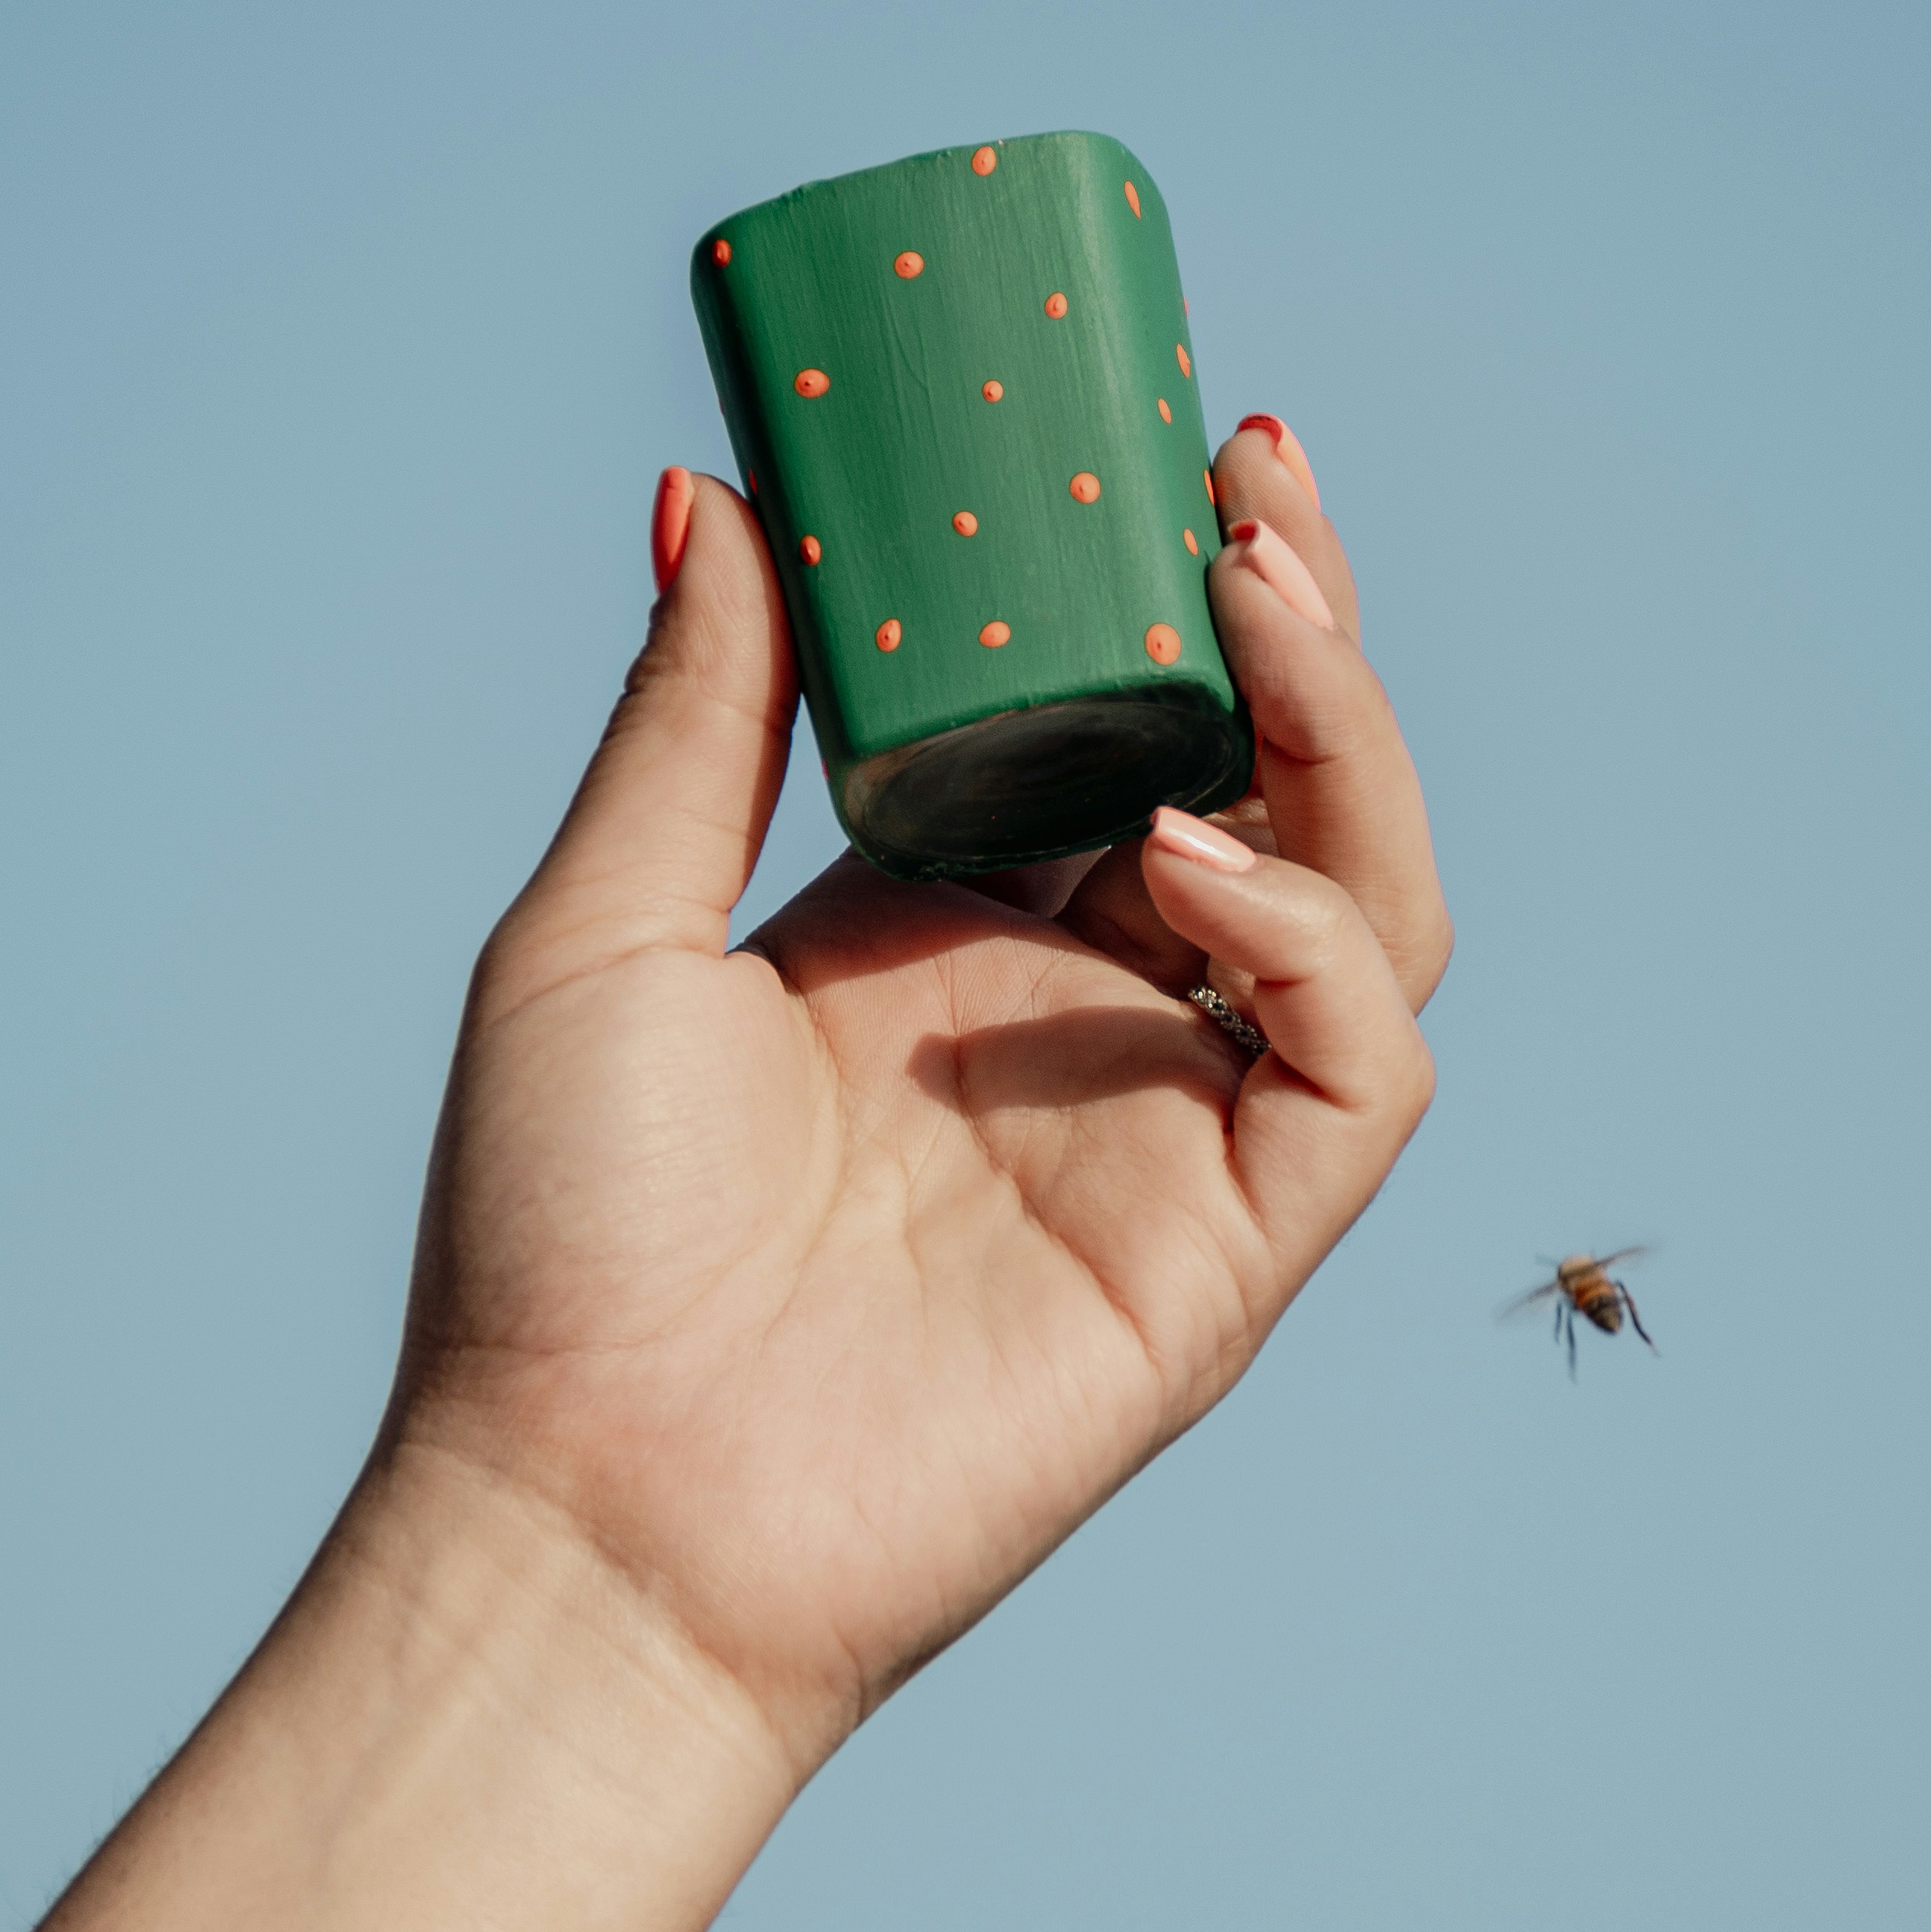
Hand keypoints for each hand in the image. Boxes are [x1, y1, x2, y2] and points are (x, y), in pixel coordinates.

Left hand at [390, 413, 1450, 1779]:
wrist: (583, 1505)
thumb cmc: (561, 1240)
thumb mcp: (605, 927)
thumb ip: (700, 715)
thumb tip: (725, 486)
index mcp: (949, 925)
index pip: (1123, 714)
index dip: (1163, 579)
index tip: (1157, 425)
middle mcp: (1081, 1008)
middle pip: (1277, 779)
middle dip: (1293, 615)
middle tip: (1249, 465)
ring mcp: (1164, 1126)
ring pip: (1369, 900)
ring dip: (1345, 736)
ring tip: (1258, 590)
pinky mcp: (1222, 1252)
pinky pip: (1359, 1070)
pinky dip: (1317, 942)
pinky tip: (1195, 859)